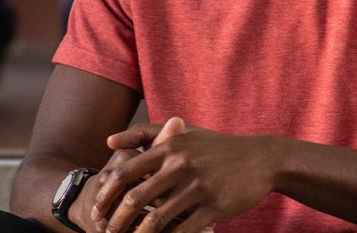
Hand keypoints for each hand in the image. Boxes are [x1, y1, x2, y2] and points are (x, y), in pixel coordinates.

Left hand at [91, 118, 271, 231]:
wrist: (260, 158)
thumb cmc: (216, 147)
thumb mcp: (184, 133)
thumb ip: (146, 134)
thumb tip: (109, 141)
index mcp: (170, 147)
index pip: (126, 172)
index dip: (106, 194)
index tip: (95, 210)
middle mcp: (181, 165)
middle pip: (136, 199)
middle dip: (115, 221)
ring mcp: (198, 187)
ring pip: (156, 219)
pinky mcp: (214, 206)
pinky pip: (183, 230)